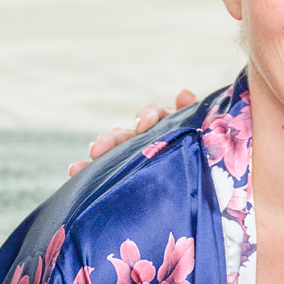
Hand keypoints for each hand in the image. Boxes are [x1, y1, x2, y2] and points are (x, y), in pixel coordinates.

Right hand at [67, 88, 195, 175]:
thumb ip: (197, 115)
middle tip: (98, 149)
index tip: (142, 126)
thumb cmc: (207, 155)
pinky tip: (74, 172)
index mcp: (168, 128)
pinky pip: (104, 171)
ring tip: (78, 166)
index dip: (146, 117)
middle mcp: (146, 140)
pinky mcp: (123, 174)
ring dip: (97, 154)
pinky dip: (86, 170)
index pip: (153, 116)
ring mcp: (133, 157)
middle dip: (112, 139)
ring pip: (112, 151)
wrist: (210, 190)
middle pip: (126, 133)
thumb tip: (183, 93)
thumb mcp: (205, 135)